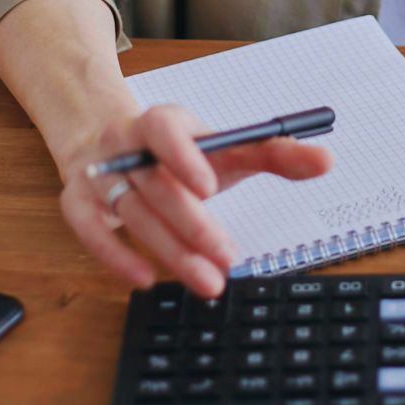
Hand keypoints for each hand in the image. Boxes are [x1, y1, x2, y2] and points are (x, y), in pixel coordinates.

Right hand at [59, 105, 331, 296]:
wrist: (116, 146)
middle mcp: (124, 145)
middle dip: (192, 225)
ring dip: (169, 250)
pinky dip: (115, 256)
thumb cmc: (183, 154)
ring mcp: (98, 173)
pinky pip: (90, 230)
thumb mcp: (227, 149)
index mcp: (161, 122)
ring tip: (208, 281)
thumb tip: (326, 160)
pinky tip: (146, 280)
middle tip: (227, 257)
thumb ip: (275, 154)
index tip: (210, 188)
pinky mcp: (78, 202)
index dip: (183, 156)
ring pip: (130, 214)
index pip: (165, 130)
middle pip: (155, 185)